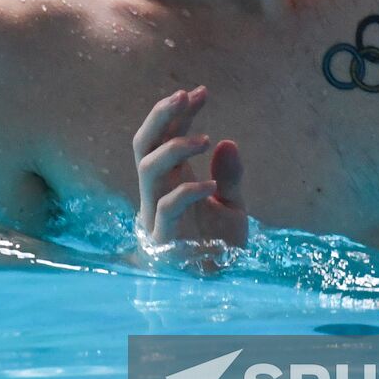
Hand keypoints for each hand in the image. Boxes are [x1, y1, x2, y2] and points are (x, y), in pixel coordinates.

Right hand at [132, 85, 247, 251]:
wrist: (219, 287)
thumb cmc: (221, 247)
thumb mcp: (233, 206)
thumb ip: (230, 176)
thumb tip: (228, 142)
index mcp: (173, 180)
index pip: (166, 136)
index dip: (179, 113)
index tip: (201, 91)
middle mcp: (159, 191)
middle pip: (145, 144)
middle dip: (161, 117)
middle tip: (185, 95)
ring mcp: (157, 212)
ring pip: (148, 168)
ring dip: (175, 148)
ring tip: (206, 139)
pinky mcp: (164, 236)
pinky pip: (166, 206)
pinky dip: (188, 191)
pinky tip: (212, 185)